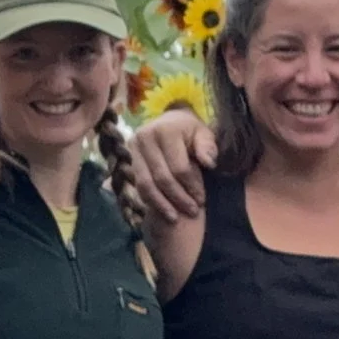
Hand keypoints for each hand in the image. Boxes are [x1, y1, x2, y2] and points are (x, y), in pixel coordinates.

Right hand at [121, 109, 218, 224]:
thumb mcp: (203, 134)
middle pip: (161, 177)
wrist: (169, 121)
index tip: (201, 200)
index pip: (179, 167)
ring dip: (161, 204)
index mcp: (165, 130)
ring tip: (175, 218)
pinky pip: (138, 185)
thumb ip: (207, 147)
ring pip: (146, 184)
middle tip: (192, 211)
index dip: (191, 186)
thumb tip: (209, 163)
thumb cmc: (190, 131)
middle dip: (178, 198)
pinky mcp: (129, 158)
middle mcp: (145, 137)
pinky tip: (163, 210)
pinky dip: (150, 200)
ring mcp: (133, 148)